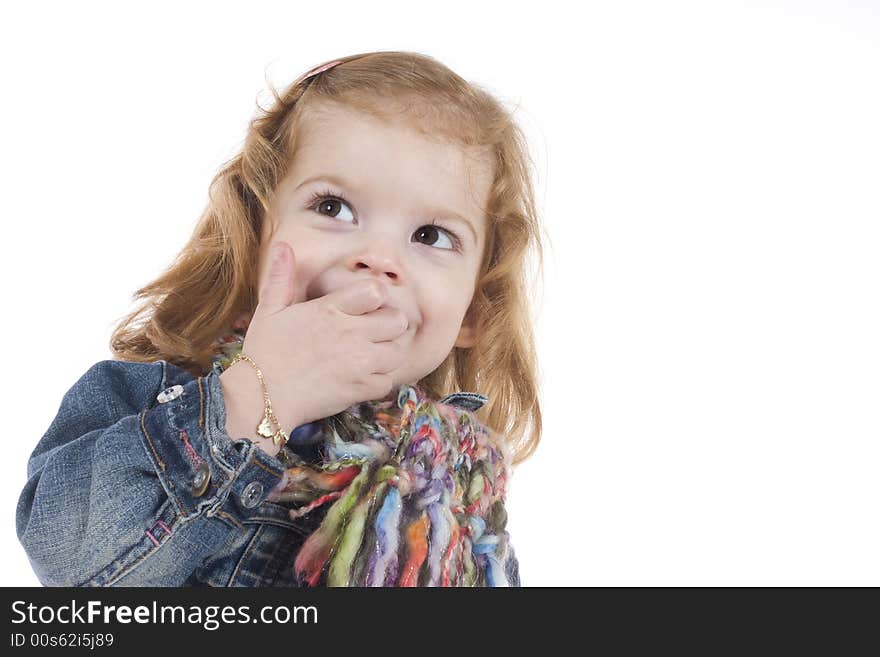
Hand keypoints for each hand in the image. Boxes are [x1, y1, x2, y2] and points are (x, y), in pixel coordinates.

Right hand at [234, 240, 408, 432]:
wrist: (260, 397)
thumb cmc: (264, 352)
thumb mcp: (268, 309)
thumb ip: (281, 277)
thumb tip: (282, 246)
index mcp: (330, 309)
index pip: (376, 291)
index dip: (375, 298)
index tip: (365, 307)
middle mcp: (351, 333)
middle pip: (397, 321)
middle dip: (389, 325)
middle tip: (375, 333)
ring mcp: (359, 362)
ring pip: (397, 352)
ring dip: (387, 354)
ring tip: (370, 356)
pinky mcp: (359, 389)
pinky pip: (387, 382)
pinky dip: (379, 382)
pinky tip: (363, 379)